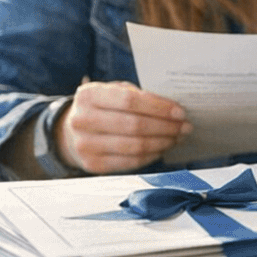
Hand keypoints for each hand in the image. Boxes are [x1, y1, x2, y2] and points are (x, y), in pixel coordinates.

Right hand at [57, 81, 188, 174]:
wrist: (71, 132)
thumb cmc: (102, 108)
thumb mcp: (113, 92)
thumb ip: (138, 96)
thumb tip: (173, 108)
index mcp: (89, 96)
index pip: (130, 101)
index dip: (158, 107)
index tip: (180, 112)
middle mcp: (82, 120)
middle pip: (134, 125)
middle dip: (166, 127)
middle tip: (185, 126)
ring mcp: (85, 145)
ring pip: (135, 146)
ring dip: (163, 142)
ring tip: (177, 137)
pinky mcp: (92, 164)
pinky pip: (131, 162)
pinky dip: (152, 155)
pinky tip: (163, 148)